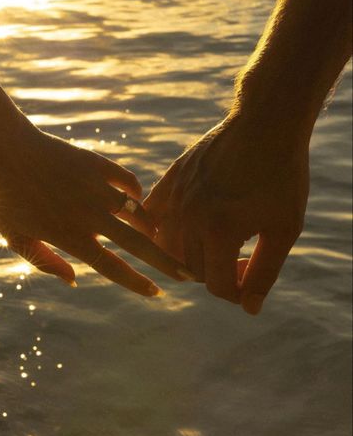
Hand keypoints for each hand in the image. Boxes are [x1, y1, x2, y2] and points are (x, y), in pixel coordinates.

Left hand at [0, 113, 185, 295]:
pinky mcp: (97, 165)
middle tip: (188, 273)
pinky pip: (128, 181)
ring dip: (151, 226)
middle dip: (166, 262)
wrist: (5, 150)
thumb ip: (45, 262)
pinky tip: (136, 198)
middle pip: (138, 245)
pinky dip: (137, 192)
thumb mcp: (16, 238)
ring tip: (156, 233)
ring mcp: (96, 188)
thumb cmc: (4, 198)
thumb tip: (75, 280)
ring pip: (138, 212)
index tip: (157, 293)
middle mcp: (90, 215)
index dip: (137, 283)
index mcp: (70, 236)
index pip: (113, 268)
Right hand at [144, 114, 309, 312]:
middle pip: (191, 270)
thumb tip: (249, 309)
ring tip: (212, 244)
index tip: (253, 269)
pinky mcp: (169, 180)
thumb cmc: (282, 177)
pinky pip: (150, 216)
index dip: (239, 289)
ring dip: (188, 256)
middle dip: (217, 272)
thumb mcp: (284, 229)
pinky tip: (181, 226)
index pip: (217, 286)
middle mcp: (189, 217)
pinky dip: (159, 229)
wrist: (265, 125)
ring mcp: (175, 197)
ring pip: (166, 248)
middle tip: (242, 253)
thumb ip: (265, 273)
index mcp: (219, 231)